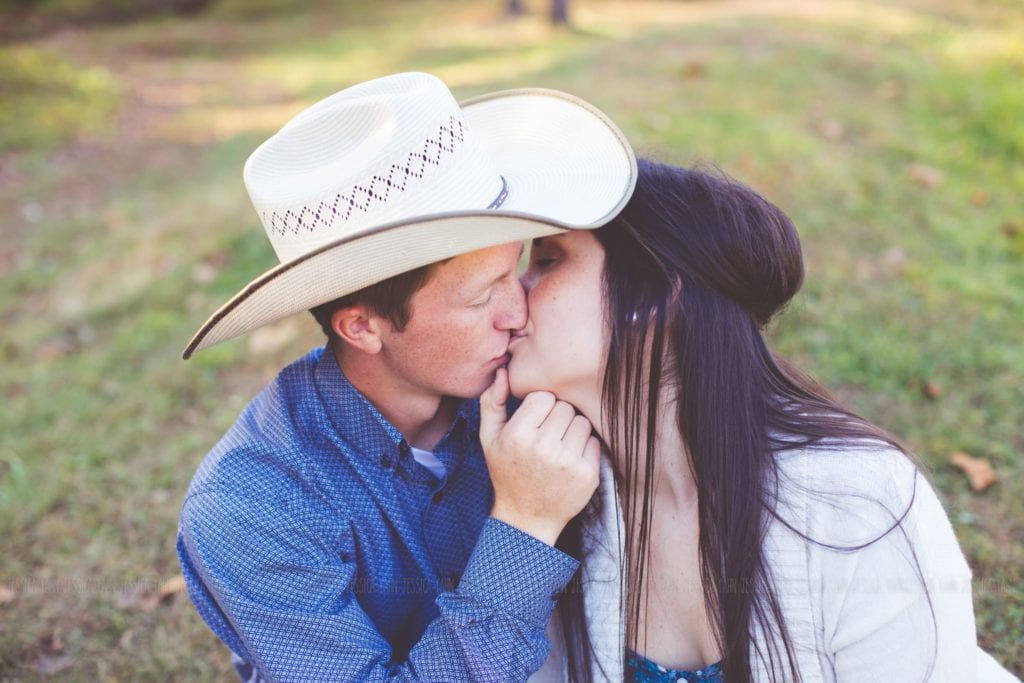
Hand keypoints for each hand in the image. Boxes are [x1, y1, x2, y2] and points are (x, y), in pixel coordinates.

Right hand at [479, 368, 600, 545]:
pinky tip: (569, 461)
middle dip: (557, 418)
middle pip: (565, 407)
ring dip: (572, 431)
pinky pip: (593, 441)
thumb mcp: (489, 439)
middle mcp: (543, 447)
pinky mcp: (587, 474)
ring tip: (558, 448)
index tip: (534, 423)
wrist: (525, 519)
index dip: (540, 408)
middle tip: (547, 437)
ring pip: (581, 422)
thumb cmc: (506, 472)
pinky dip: (584, 448)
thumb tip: (503, 371)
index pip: (544, 397)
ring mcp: (567, 462)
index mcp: (518, 435)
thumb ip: (491, 403)